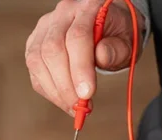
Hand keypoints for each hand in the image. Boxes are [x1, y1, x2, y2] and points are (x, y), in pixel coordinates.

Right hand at [25, 0, 137, 114]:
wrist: (106, 26)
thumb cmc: (117, 34)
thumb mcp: (126, 41)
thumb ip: (116, 49)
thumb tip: (101, 57)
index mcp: (86, 8)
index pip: (77, 36)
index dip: (80, 68)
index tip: (87, 94)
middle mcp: (61, 15)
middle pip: (52, 49)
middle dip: (65, 84)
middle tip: (79, 106)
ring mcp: (44, 29)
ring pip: (37, 61)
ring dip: (55, 90)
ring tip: (73, 107)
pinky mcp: (35, 44)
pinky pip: (34, 71)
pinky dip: (48, 90)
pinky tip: (63, 100)